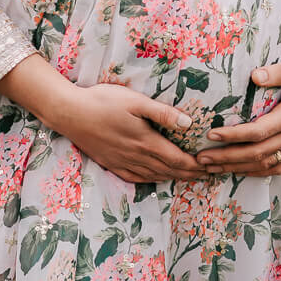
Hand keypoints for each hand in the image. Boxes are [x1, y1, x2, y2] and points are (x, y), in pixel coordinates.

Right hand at [0, 54, 201, 182]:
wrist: (69, 113)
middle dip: (190, 174)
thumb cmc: (103, 101)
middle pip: (169, 170)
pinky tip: (157, 179)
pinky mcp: (111, 163)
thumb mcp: (135, 100)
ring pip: (154, 176)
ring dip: (174, 178)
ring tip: (190, 178)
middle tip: (208, 175)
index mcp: (145, 141)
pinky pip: (137, 178)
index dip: (196, 165)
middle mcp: (136, 157)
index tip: (210, 166)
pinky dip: (153, 180)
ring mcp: (122, 162)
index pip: (177, 159)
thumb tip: (189, 124)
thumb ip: (162, 113)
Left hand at [195, 55, 280, 175]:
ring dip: (237, 168)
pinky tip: (239, 170)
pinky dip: (255, 172)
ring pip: (264, 165)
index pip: (258, 132)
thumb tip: (254, 75)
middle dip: (226, 158)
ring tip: (212, 167)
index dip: (233, 136)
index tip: (211, 135)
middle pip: (256, 154)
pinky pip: (276, 167)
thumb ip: (280, 71)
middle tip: (201, 158)